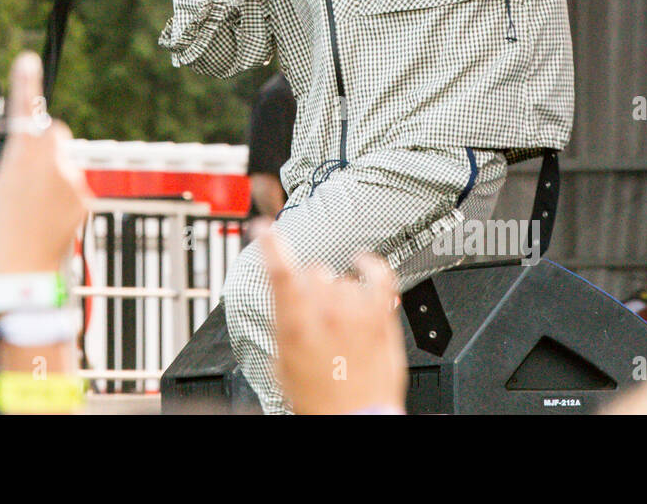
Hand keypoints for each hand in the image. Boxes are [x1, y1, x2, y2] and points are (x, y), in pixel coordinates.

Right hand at [0, 52, 92, 275]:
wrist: (24, 275)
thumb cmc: (0, 236)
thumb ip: (10, 165)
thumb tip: (22, 160)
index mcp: (24, 159)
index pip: (25, 112)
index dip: (25, 84)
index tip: (27, 61)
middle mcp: (54, 166)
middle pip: (54, 135)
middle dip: (42, 144)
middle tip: (24, 172)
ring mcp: (73, 183)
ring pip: (63, 162)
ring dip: (50, 174)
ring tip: (31, 206)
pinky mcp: (85, 199)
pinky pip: (72, 184)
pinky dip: (60, 193)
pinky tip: (45, 216)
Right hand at [258, 227, 405, 413]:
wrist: (356, 418)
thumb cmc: (320, 398)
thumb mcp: (283, 364)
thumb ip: (285, 326)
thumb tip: (286, 305)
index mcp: (295, 324)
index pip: (280, 271)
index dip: (271, 244)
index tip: (265, 228)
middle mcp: (326, 313)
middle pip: (314, 272)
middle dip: (311, 287)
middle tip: (315, 312)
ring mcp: (356, 312)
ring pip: (342, 278)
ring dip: (338, 292)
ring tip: (340, 319)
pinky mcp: (381, 317)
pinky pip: (379, 276)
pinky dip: (371, 264)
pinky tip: (363, 263)